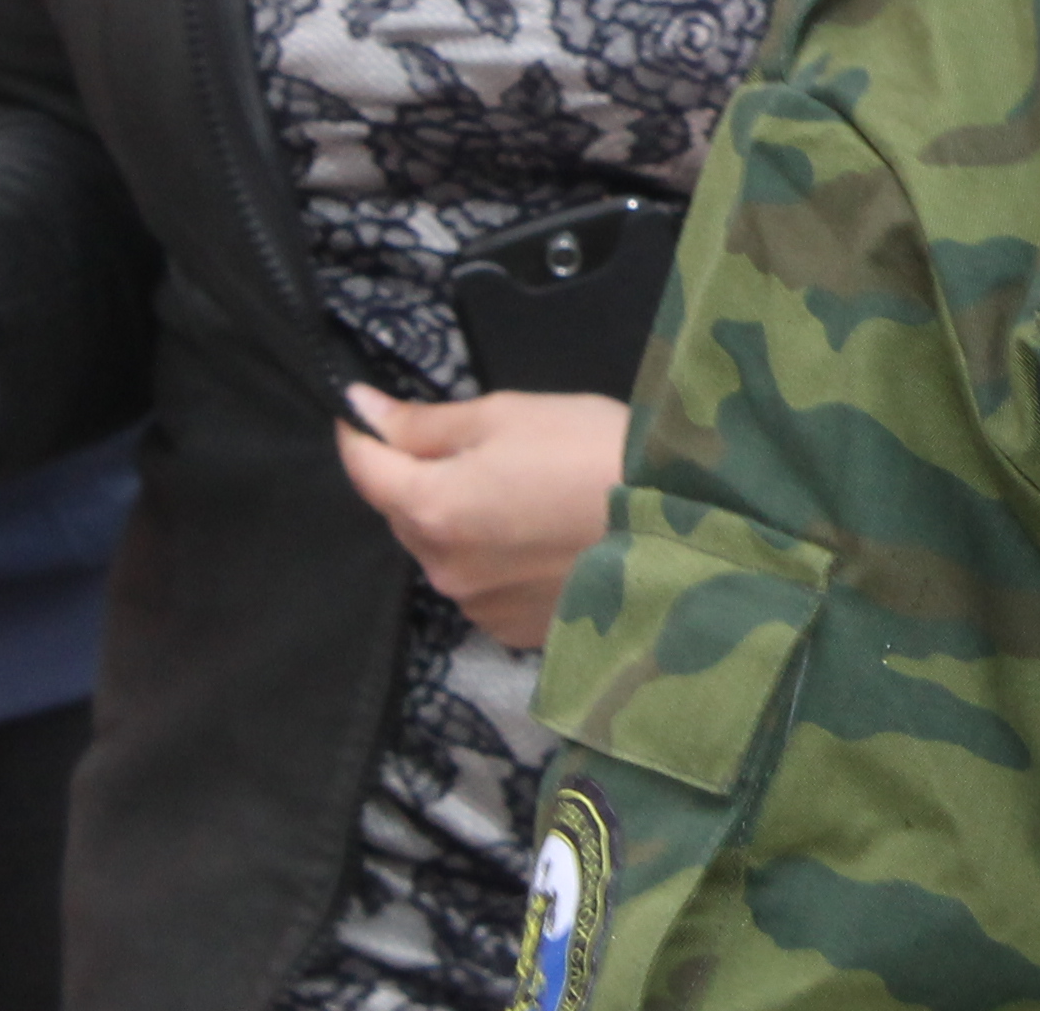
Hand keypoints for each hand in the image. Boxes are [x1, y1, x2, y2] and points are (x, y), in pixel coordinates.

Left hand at [334, 385, 630, 650]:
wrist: (678, 527)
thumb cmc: (594, 452)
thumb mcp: (509, 415)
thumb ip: (427, 421)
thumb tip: (361, 409)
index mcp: (431, 507)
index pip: (364, 469)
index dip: (362, 432)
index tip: (366, 409)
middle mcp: (441, 567)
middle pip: (403, 513)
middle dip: (419, 478)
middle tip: (477, 446)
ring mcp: (477, 606)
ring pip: (443, 551)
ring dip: (459, 521)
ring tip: (521, 493)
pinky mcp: (514, 629)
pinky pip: (481, 585)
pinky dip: (494, 558)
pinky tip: (540, 536)